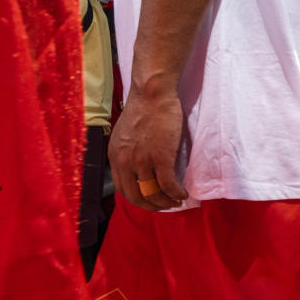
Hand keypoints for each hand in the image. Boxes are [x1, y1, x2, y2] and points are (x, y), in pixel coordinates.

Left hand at [108, 88, 187, 210]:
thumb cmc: (143, 108)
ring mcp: (142, 161)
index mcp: (115, 156)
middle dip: (151, 205)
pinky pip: (168, 185)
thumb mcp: (125, 134)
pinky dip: (176, 193)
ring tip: (176, 201)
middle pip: (136, 196)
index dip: (138, 199)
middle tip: (164, 206)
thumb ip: (127, 151)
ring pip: (153, 193)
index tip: (150, 200)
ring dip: (166, 202)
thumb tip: (137, 166)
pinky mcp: (161, 157)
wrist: (152, 94)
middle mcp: (125, 162)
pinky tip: (183, 194)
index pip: (122, 189)